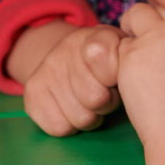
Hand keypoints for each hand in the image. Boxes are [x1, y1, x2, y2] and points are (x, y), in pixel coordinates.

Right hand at [7, 22, 126, 136]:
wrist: (69, 59)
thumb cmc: (110, 67)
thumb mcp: (126, 57)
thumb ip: (132, 61)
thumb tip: (126, 77)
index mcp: (96, 37)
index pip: (101, 56)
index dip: (114, 78)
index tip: (115, 78)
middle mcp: (67, 47)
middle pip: (95, 98)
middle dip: (106, 103)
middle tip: (105, 95)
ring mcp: (47, 68)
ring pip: (80, 118)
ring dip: (90, 117)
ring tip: (90, 103)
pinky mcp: (32, 92)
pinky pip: (59, 127)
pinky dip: (69, 126)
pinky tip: (72, 109)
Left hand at [118, 3, 164, 164]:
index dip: (164, 20)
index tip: (161, 34)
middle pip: (147, 8)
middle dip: (142, 22)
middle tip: (141, 41)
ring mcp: (151, 40)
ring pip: (130, 22)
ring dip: (131, 38)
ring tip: (137, 62)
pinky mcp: (129, 57)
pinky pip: (119, 48)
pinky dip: (122, 59)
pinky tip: (133, 79)